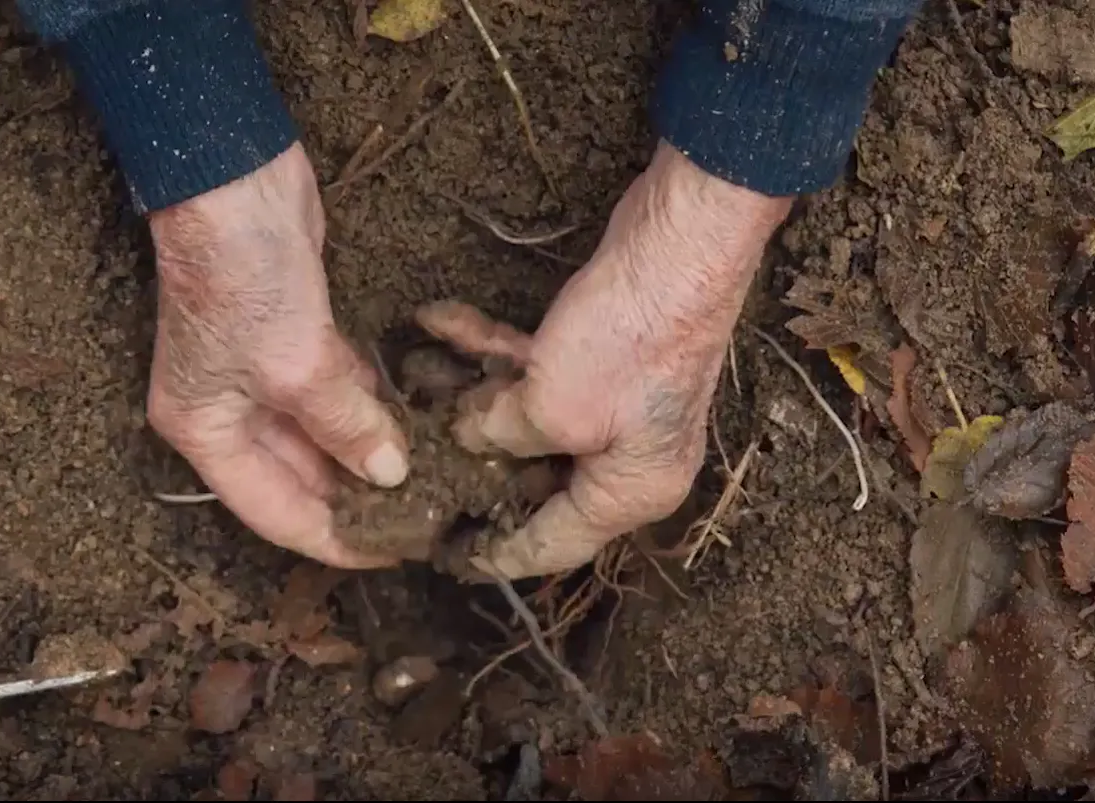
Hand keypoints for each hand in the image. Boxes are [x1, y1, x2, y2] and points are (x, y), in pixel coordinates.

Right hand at [146, 144, 408, 568]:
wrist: (234, 176)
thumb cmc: (242, 275)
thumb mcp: (297, 364)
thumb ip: (345, 426)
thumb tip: (392, 476)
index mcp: (205, 431)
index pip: (274, 513)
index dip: (334, 541)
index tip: (395, 554)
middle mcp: (228, 411)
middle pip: (300, 479)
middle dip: (359, 499)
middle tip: (429, 517)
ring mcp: (261, 373)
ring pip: (324, 435)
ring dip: (371, 454)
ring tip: (435, 481)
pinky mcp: (297, 336)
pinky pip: (340, 392)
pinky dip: (372, 408)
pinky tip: (418, 425)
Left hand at [436, 143, 792, 578]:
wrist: (683, 240)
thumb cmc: (631, 341)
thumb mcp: (551, 408)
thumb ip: (497, 437)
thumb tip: (464, 437)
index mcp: (630, 493)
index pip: (553, 543)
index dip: (496, 553)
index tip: (447, 556)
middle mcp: (627, 456)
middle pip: (534, 478)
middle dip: (471, 462)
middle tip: (411, 465)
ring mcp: (615, 402)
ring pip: (526, 413)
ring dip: (468, 392)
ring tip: (410, 379)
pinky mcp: (600, 352)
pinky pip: (533, 366)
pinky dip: (490, 349)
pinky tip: (436, 320)